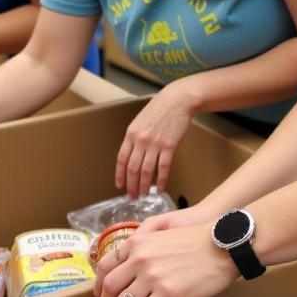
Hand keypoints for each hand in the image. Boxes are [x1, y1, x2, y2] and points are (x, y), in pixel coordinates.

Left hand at [93, 221, 236, 296]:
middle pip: (109, 286)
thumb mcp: (163, 233)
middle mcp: (140, 258)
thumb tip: (133, 265)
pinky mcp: (167, 294)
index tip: (100, 295)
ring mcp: (152, 277)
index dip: (99, 284)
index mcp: (137, 242)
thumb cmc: (197, 240)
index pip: (106, 265)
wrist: (223, 246)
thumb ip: (144, 246)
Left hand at [114, 83, 198, 198]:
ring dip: (144, 185)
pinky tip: (160, 188)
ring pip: (146, 171)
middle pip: (132, 168)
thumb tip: (132, 155)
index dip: (120, 175)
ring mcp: (155, 143)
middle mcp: (141, 140)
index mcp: (131, 133)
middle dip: (131, 185)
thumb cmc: (159, 109)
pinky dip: (161, 180)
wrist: (177, 100)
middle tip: (132, 196)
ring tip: (144, 194)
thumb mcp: (140, 121)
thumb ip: (135, 137)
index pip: (121, 159)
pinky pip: (163, 168)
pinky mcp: (169, 146)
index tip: (120, 185)